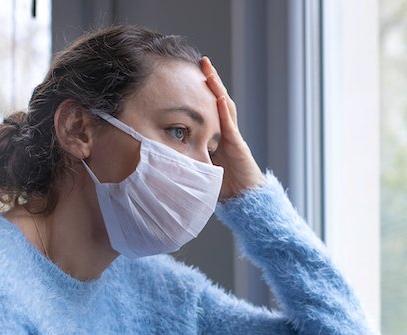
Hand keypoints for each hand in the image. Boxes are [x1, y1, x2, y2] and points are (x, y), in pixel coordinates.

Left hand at [200, 56, 264, 200]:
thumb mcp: (199, 168)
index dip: (201, 91)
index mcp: (218, 136)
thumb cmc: (222, 188)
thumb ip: (187, 157)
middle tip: (201, 62)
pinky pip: (230, 126)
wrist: (245, 200)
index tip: (190, 75)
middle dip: (210, 81)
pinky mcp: (239, 147)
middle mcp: (227, 133)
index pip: (209, 108)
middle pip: (218, 101)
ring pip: (225, 107)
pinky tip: (217, 96)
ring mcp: (234, 138)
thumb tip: (160, 153)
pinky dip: (223, 111)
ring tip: (209, 71)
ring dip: (217, 88)